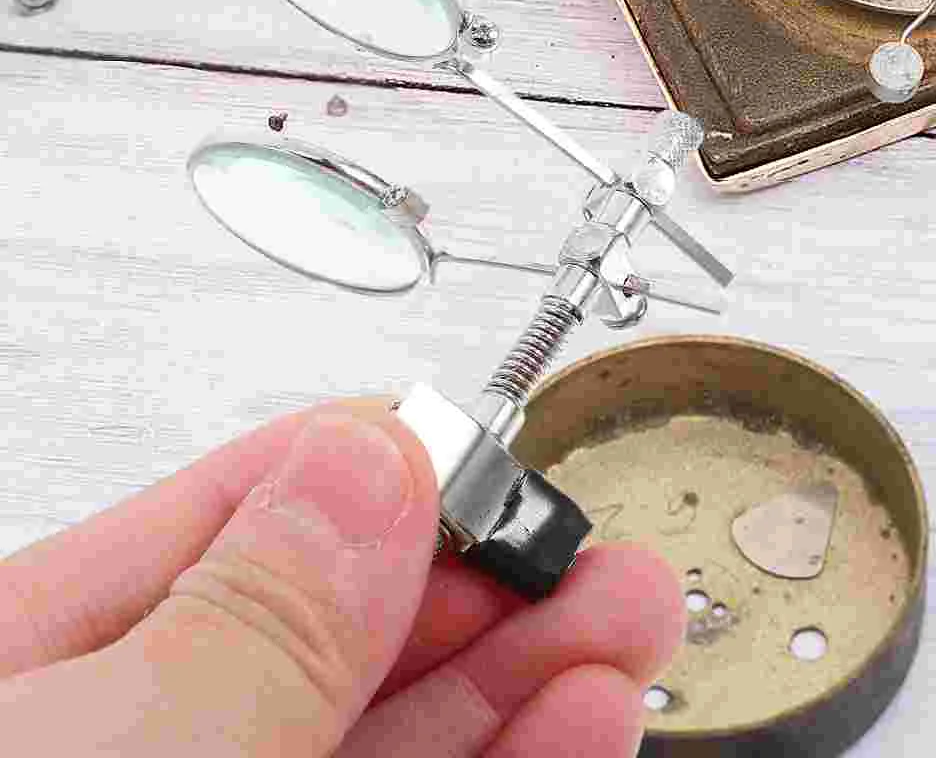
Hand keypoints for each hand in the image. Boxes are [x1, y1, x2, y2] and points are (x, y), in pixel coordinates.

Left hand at [0, 402, 680, 756]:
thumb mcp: (109, 750)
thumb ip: (249, 616)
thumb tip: (371, 455)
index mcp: (31, 662)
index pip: (241, 516)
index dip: (392, 479)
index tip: (507, 471)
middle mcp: (125, 734)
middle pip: (341, 624)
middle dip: (493, 582)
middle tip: (601, 554)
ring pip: (396, 726)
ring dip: (530, 672)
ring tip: (628, 622)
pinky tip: (579, 719)